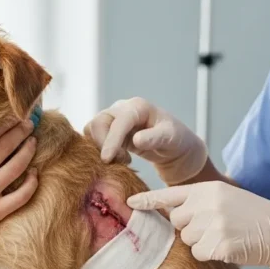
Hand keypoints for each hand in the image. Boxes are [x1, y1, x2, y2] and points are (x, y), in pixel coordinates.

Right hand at [0, 120, 38, 268]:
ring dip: (28, 151)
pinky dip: (31, 184)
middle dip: (20, 132)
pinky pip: (20, 196)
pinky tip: (35, 174)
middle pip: (4, 147)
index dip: (3, 125)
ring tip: (33, 142)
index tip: (13, 116)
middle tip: (29, 123)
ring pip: (16, 167)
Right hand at [83, 97, 206, 185]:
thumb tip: (136, 139)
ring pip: (92, 130)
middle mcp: (122, 109)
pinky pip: (94, 139)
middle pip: (99, 122)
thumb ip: (155, 138)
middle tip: (124, 161)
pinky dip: (99, 150)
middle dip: (104, 144)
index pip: (120, 121)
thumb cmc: (177, 141)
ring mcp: (114, 120)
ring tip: (123, 160)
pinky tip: (118, 160)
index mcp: (139, 107)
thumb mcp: (172, 139)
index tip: (107, 158)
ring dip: (101, 148)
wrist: (176, 150)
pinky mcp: (110, 132)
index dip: (111, 139)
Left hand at [127, 181, 269, 268]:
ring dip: (201, 242)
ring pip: (187, 239)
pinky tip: (228, 246)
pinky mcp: (219, 244)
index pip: (171, 194)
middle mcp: (208, 203)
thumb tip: (171, 214)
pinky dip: (210, 254)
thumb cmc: (250, 216)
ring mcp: (213, 224)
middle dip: (189, 227)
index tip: (130, 204)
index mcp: (208, 189)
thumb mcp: (224, 197)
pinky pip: (199, 254)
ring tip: (225, 235)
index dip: (149, 200)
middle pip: (176, 221)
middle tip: (213, 226)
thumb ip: (198, 202)